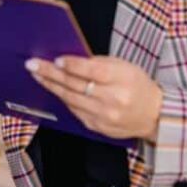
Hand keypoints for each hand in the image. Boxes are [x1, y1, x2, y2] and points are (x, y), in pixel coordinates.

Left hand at [26, 55, 162, 141]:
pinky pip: (75, 111)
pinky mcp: (98, 127)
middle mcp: (113, 100)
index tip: (56, 59)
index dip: (73, 65)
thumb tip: (69, 59)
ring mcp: (105, 116)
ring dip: (51, 86)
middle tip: (32, 64)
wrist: (154, 115)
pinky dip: (63, 99)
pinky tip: (53, 89)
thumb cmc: (137, 85)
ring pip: (71, 99)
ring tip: (37, 75)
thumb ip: (98, 63)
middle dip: (51, 73)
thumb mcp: (124, 66)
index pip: (93, 71)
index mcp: (122, 80)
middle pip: (76, 85)